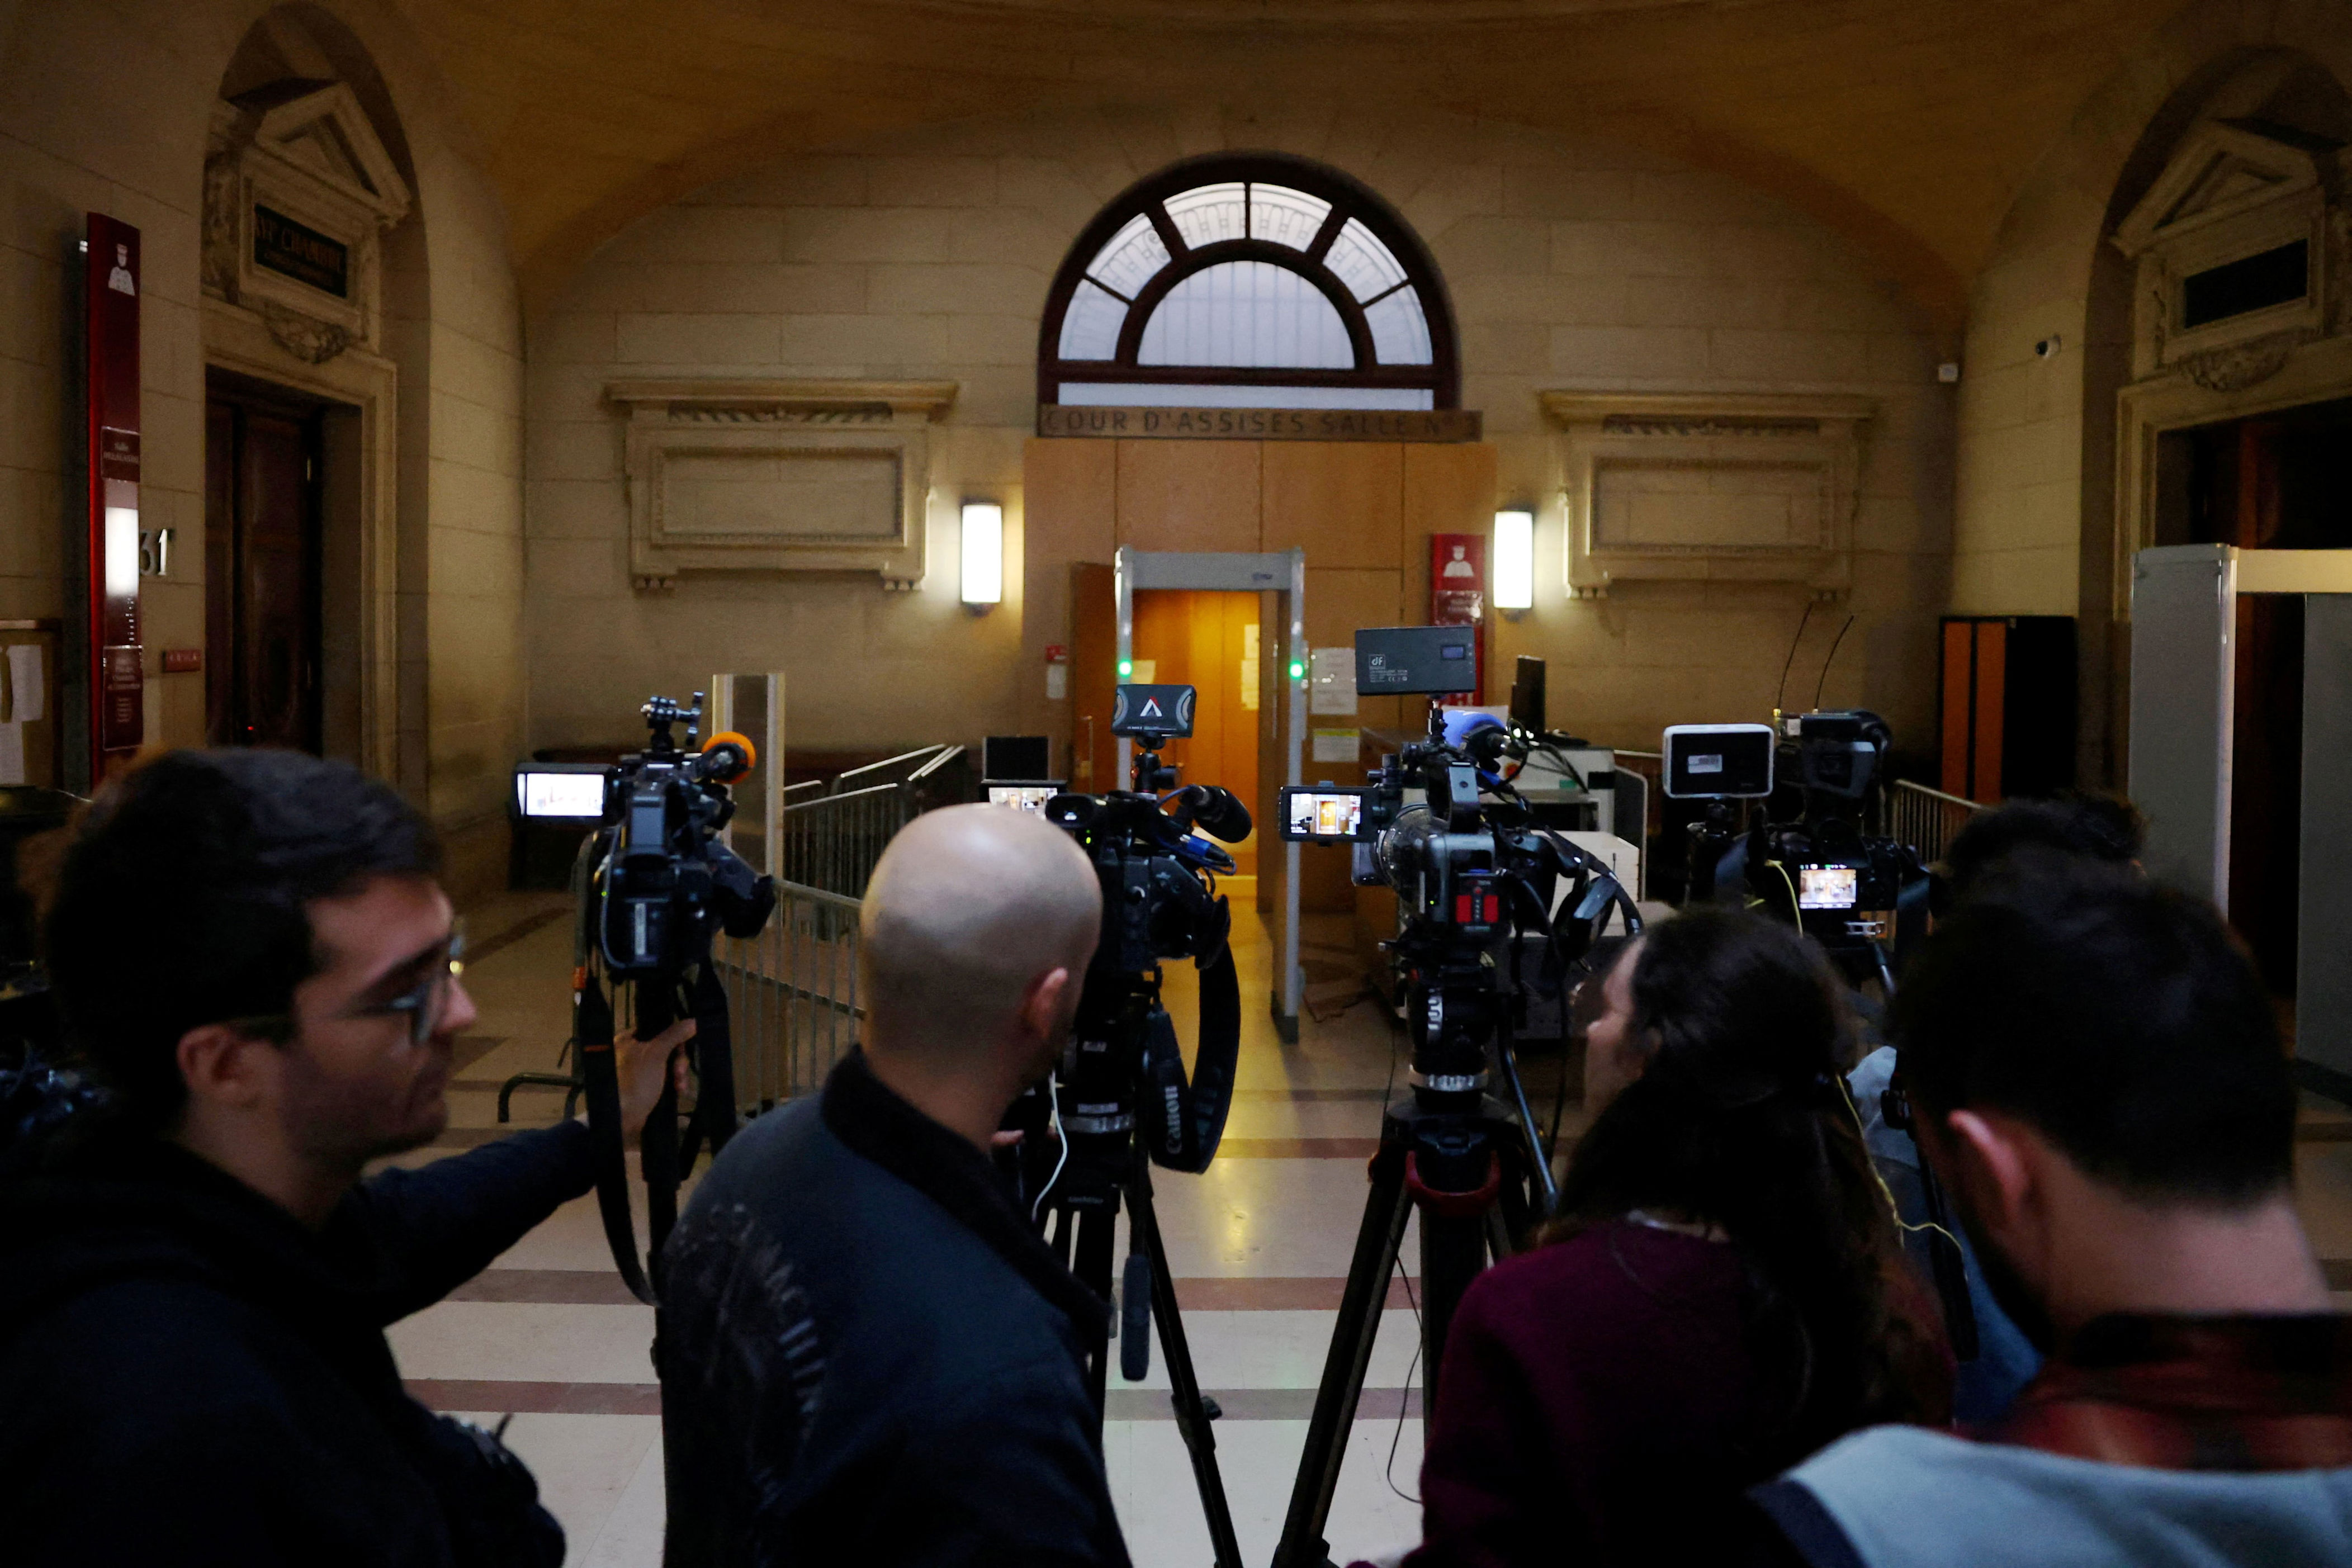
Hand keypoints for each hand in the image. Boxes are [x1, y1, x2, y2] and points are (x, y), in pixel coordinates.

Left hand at [615, 1018, 694, 1142]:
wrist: (623, 1119)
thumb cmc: (636, 1081)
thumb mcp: (656, 1054)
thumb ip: (675, 1035)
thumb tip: (693, 1020)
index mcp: (628, 1039)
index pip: (658, 1028)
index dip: (674, 1037)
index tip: (682, 1048)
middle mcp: (632, 1052)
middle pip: (667, 1047)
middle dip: (678, 1061)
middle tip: (679, 1072)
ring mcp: (639, 1070)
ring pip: (668, 1064)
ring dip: (678, 1074)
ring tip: (679, 1086)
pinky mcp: (646, 1086)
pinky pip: (666, 1078)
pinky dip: (673, 1083)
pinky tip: (678, 1092)